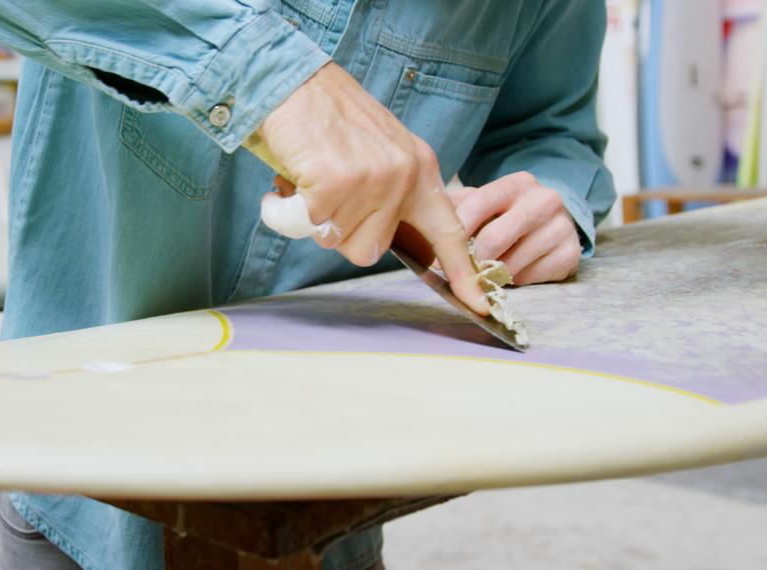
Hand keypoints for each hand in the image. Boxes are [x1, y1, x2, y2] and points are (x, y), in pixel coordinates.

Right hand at [253, 62, 489, 314]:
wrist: (292, 80)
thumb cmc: (327, 118)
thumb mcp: (377, 152)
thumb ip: (388, 193)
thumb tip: (375, 238)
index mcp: (420, 169)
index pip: (450, 231)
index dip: (464, 272)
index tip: (481, 306)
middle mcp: (403, 177)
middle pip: (370, 250)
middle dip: (341, 233)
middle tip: (326, 196)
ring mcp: (371, 182)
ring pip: (335, 241)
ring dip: (312, 219)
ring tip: (308, 179)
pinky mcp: (334, 184)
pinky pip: (306, 225)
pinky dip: (285, 210)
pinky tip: (288, 180)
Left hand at [448, 171, 581, 284]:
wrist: (553, 222)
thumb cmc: (507, 214)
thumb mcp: (484, 203)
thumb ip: (457, 209)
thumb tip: (425, 233)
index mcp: (517, 183)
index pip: (475, 207)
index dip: (452, 235)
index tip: (437, 256)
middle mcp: (544, 201)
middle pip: (493, 240)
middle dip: (471, 261)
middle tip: (459, 273)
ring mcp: (561, 227)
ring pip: (510, 264)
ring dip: (491, 275)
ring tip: (484, 274)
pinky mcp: (570, 254)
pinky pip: (529, 278)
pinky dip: (513, 282)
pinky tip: (510, 275)